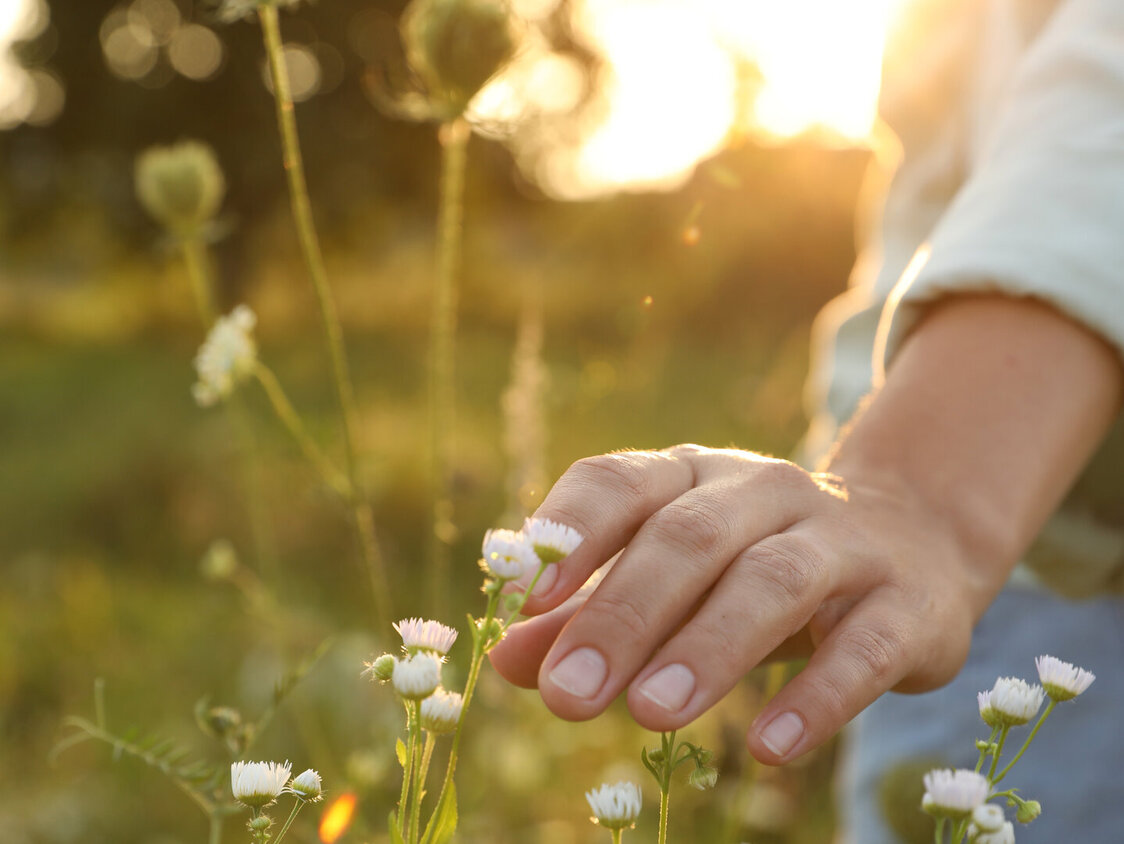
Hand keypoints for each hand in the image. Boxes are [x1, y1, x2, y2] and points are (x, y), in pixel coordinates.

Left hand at [489, 444, 985, 763]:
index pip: (621, 481)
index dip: (571, 531)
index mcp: (694, 477)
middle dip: (623, 614)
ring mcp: (843, 539)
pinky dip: (816, 697)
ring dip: (708, 647)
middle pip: (688, 538)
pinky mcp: (908, 602)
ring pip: (773, 580)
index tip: (524, 598)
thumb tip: (506, 661)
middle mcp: (765, 490)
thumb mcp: (674, 580)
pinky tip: (769, 748)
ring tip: (650, 713)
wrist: (913, 543)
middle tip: (568, 695)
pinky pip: (863, 647)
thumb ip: (591, 614)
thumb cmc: (757, 567)